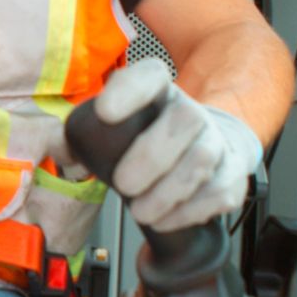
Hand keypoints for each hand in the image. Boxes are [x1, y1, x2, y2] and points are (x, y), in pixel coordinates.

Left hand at [87, 57, 262, 231]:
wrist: (209, 144)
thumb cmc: (152, 138)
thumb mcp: (120, 128)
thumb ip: (88, 136)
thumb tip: (63, 152)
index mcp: (159, 92)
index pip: (150, 76)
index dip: (129, 91)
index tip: (105, 113)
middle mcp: (191, 112)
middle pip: (184, 119)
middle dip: (151, 156)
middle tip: (124, 186)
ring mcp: (217, 142)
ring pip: (202, 159)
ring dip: (167, 192)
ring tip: (141, 212)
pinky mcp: (232, 175)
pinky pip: (218, 192)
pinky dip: (188, 212)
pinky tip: (165, 220)